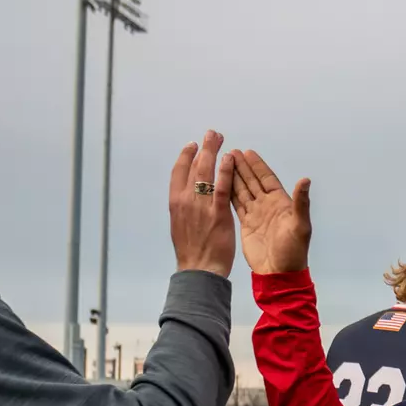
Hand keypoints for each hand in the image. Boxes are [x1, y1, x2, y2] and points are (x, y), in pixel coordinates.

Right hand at [168, 130, 235, 275]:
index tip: (191, 145)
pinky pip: (222, 187)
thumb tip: (186, 198)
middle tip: (211, 133)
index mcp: (175, 203)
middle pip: (193, 166)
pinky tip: (229, 158)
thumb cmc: (192, 253)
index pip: (178, 173)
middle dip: (203, 147)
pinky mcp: (218, 213)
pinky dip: (225, 171)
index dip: (185, 157)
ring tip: (219, 137)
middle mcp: (185, 200)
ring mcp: (201, 206)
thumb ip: (184, 209)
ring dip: (213, 151)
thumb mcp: (180, 226)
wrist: (199, 271)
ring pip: (206, 172)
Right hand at [231, 149, 313, 274]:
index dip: (258, 166)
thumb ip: (301, 202)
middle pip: (253, 181)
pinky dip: (228, 193)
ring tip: (223, 162)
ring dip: (234, 177)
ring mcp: (256, 214)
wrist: (279, 273)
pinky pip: (236, 205)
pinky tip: (220, 184)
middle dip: (243, 167)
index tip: (248, 152)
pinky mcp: (246, 224)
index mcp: (281, 203)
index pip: (267, 179)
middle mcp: (267, 206)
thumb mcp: (300, 225)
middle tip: (231, 151)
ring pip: (243, 191)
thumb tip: (305, 179)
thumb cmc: (293, 250)